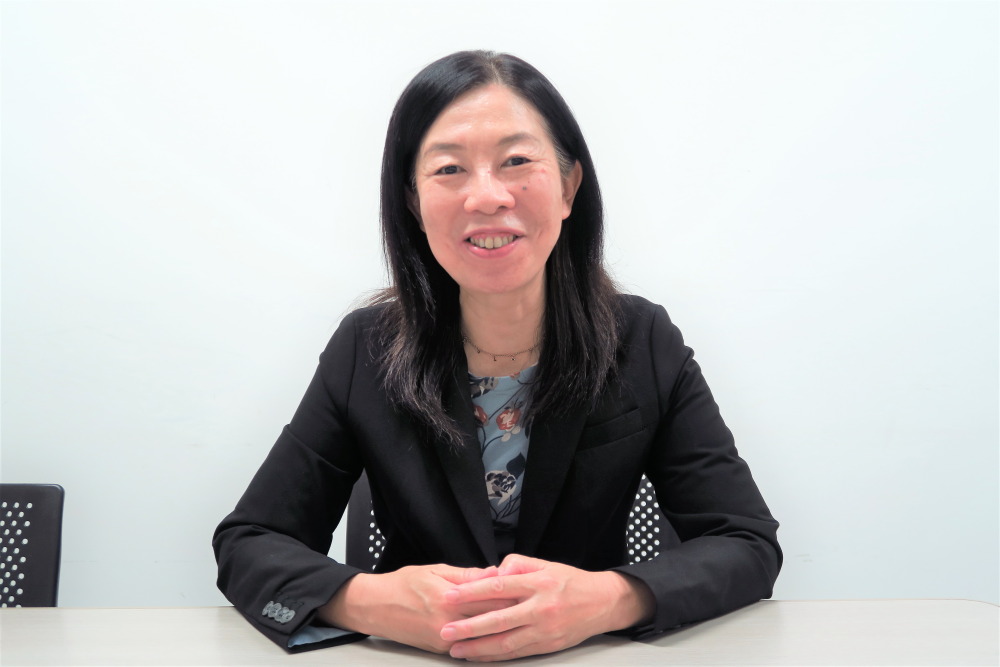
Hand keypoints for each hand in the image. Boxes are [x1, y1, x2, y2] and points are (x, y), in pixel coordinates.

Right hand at [317, 564, 510, 653]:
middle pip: (490, 619)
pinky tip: (497, 639)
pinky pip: (468, 646)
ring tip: (522, 625)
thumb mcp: (436, 570)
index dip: (513, 594)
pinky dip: (484, 642)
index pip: (490, 597)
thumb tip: (495, 572)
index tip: (529, 590)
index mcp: (449, 597)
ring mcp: (444, 638)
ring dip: (502, 631)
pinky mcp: (440, 648)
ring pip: (482, 637)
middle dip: (513, 614)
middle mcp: (448, 621)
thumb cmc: (402, 585)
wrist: (375, 607)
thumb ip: (468, 575)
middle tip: (533, 608)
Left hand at [440, 554, 654, 661]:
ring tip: (457, 650)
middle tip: (445, 631)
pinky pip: (518, 653)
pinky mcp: (548, 645)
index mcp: (538, 583)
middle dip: (468, 628)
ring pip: (506, 642)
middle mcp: (540, 608)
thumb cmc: (570, 582)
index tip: (449, 596)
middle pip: (498, 620)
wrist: (603, 603)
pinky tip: (481, 657)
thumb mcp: (545, 564)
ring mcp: (545, 630)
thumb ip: (517, 565)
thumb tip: (492, 574)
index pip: (498, 587)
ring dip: (478, 648)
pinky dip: (497, 657)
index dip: (471, 593)